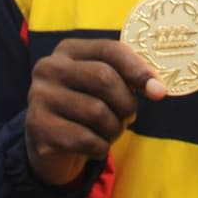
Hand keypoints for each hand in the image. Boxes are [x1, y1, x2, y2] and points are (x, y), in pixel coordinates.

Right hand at [25, 39, 165, 185]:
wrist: (50, 144)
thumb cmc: (86, 107)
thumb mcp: (104, 85)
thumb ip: (129, 78)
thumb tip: (157, 89)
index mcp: (68, 50)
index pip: (110, 50)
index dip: (138, 69)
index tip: (158, 91)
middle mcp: (49, 68)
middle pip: (105, 79)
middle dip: (127, 103)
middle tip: (129, 117)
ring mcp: (39, 97)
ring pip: (97, 112)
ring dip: (114, 129)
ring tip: (109, 131)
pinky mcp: (38, 128)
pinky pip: (86, 140)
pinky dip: (100, 147)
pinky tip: (94, 146)